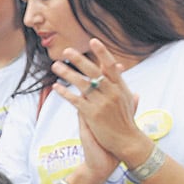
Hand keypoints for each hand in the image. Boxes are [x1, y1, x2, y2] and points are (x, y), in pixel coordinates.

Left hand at [53, 38, 148, 165]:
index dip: (102, 52)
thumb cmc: (127, 122)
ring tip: (55, 66)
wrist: (127, 142)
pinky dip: (65, 93)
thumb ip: (123, 87)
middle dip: (79, 60)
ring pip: (81, 84)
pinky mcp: (93, 115)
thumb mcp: (128, 102)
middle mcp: (112, 93)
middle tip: (67, 51)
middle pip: (93, 71)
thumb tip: (123, 73)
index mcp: (120, 87)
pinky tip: (56, 87)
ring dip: (67, 73)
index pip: (110, 66)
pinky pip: (75, 100)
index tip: (93, 41)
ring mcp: (102, 103)